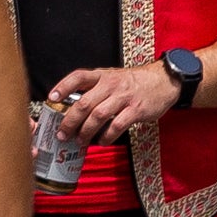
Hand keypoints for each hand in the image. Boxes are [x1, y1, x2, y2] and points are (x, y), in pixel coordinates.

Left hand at [50, 61, 187, 140]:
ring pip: (98, 116)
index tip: (51, 98)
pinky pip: (117, 126)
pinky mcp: (136, 110)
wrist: (164, 80)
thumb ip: (96, 89)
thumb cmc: (135, 82)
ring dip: (86, 131)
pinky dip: (106, 137)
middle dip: (70, 121)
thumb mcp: (114, 77)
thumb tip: (74, 109)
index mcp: (103, 75)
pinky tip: (102, 142)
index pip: (78, 77)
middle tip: (62, 134)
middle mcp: (111, 84)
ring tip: (80, 141)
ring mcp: (124, 97)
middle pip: (84, 103)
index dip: (63, 87)